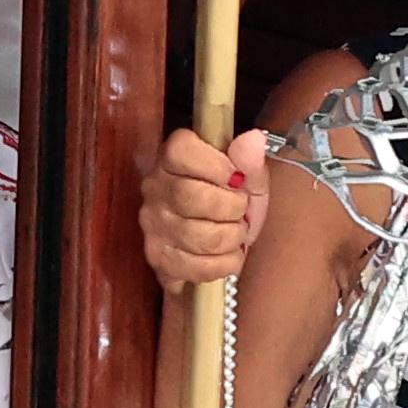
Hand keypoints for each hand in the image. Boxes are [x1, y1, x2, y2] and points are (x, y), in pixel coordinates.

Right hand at [146, 127, 276, 292]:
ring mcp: (153, 225)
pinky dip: (223, 265)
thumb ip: (249, 161)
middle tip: (241, 210)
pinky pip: (195, 268)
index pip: (181, 150)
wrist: (218, 238)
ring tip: (236, 234)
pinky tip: (227, 255)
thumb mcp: (248, 177)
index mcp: (173, 158)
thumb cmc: (231, 200)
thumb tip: (253, 140)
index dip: (217, 166)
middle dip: (231, 207)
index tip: (237, 178)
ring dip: (231, 239)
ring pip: (197, 236)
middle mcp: (155, 189)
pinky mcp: (158, 258)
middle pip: (190, 196)